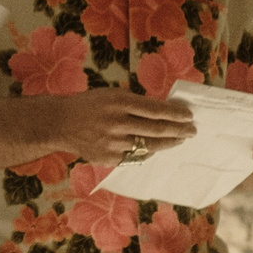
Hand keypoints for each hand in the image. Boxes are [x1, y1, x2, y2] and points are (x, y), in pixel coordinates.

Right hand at [41, 87, 197, 163]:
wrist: (60, 123)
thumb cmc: (90, 105)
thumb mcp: (111, 95)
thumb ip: (135, 103)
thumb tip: (164, 111)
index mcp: (119, 102)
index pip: (156, 110)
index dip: (176, 114)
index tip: (189, 116)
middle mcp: (117, 122)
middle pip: (157, 129)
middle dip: (179, 130)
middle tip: (192, 131)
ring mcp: (113, 142)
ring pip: (149, 145)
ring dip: (168, 143)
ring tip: (180, 140)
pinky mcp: (108, 157)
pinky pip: (135, 157)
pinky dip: (147, 152)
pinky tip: (155, 148)